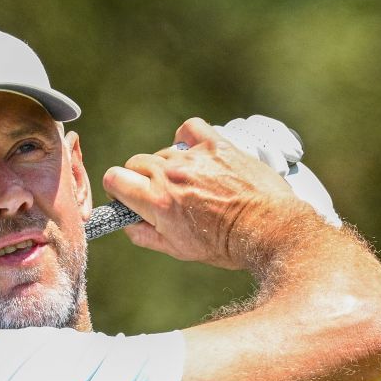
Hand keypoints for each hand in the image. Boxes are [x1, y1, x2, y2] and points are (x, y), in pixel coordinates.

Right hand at [100, 118, 317, 270]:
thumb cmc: (226, 244)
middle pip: (136, 162)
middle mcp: (171, 175)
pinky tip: (194, 152)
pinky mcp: (217, 145)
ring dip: (169, 165)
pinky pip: (190, 129)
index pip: (114, 178)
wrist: (267, 228)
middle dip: (142, 178)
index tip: (128, 194)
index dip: (118, 187)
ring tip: (190, 183)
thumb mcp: (178, 250)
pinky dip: (187, 138)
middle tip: (161, 193)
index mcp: (157, 202)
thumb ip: (145, 236)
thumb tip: (130, 224)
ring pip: (164, 152)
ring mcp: (195, 158)